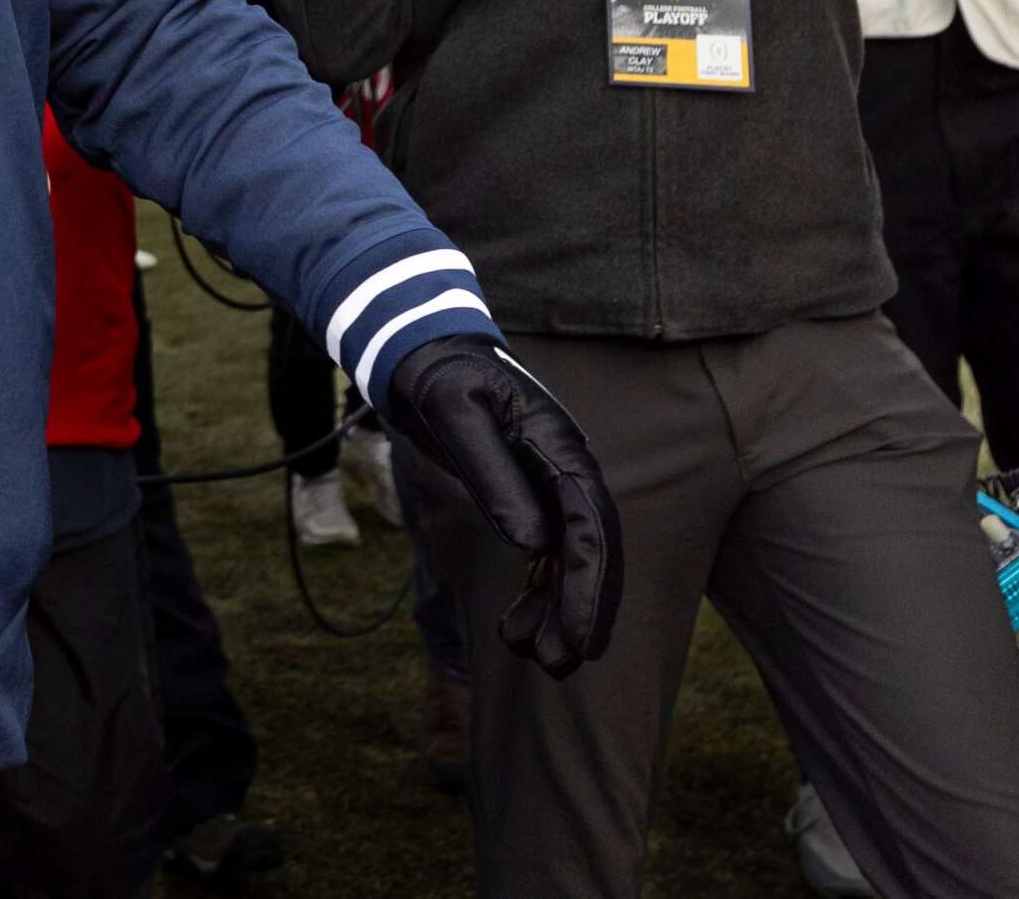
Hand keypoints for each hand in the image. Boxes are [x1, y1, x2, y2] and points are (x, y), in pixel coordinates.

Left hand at [386, 335, 621, 674]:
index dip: (589, 585)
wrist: (425, 354)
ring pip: (571, 558)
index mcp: (559, 446)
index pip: (589, 525)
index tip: (581, 638)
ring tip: (536, 656)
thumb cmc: (440, 378)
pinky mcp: (530, 495)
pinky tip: (519, 624)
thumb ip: (492, 473)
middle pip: (592, 549)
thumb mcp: (456, 415)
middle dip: (582, 609)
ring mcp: (551, 483)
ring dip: (559, 608)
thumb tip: (530, 543)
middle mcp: (565, 468)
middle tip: (561, 663)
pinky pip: (547, 552)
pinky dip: (539, 591)